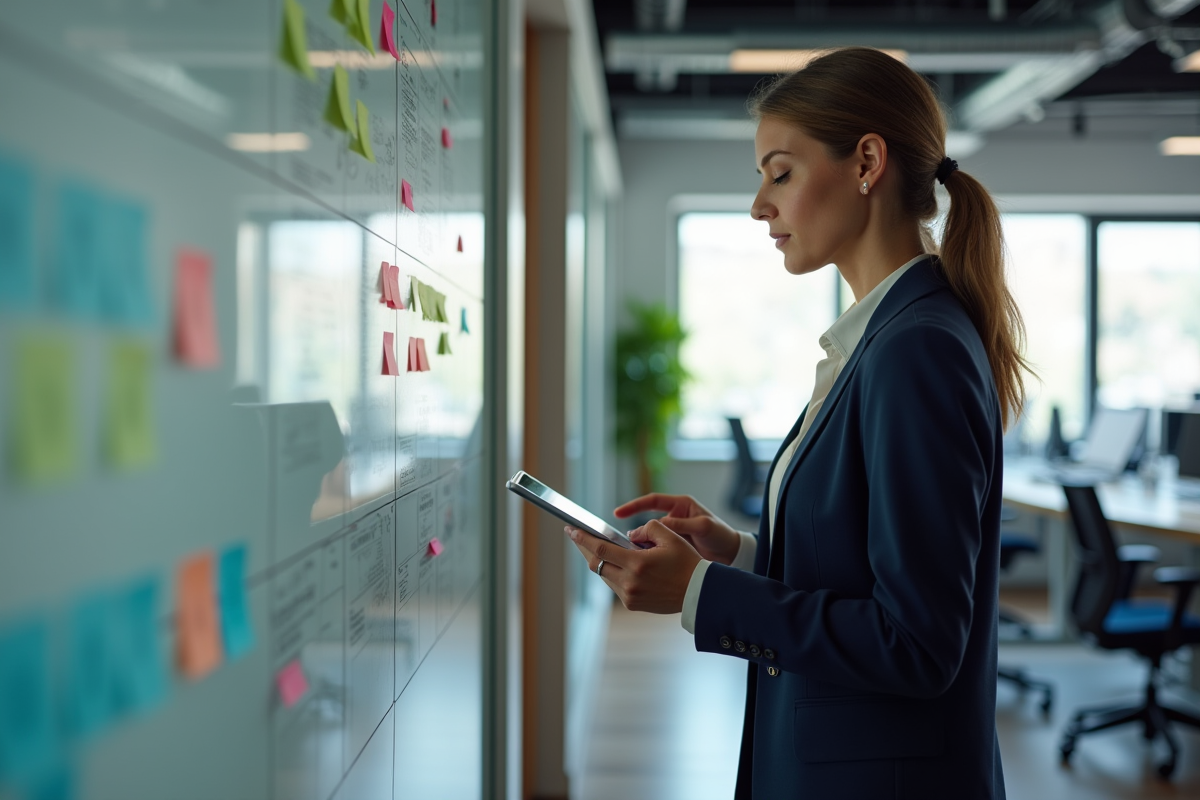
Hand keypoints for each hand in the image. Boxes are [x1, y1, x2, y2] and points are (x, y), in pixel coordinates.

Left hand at [566, 521, 700, 613]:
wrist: (699, 593)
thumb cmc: (687, 563)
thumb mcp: (671, 537)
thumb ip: (647, 529)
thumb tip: (629, 536)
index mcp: (637, 564)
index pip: (600, 549)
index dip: (582, 539)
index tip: (570, 530)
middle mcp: (629, 582)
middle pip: (596, 564)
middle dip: (584, 549)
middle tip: (576, 536)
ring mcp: (630, 596)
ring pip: (603, 575)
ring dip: (597, 561)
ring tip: (593, 547)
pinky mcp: (633, 604)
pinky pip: (614, 585)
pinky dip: (610, 572)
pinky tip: (611, 563)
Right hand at [615, 493, 743, 565]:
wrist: (732, 554)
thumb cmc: (721, 535)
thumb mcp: (703, 527)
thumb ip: (682, 524)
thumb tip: (659, 524)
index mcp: (680, 505)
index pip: (651, 501)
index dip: (634, 506)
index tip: (618, 513)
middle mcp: (674, 517)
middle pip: (648, 522)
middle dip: (635, 532)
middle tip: (623, 542)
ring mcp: (673, 534)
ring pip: (650, 538)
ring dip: (641, 546)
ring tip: (632, 555)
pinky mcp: (673, 548)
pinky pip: (656, 550)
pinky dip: (649, 555)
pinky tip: (643, 563)